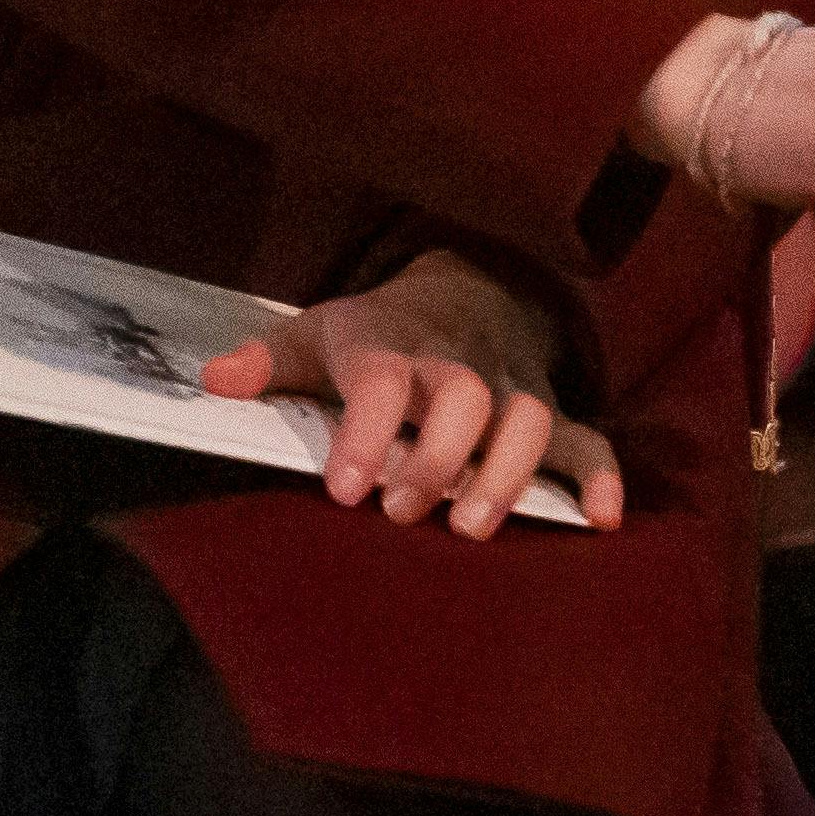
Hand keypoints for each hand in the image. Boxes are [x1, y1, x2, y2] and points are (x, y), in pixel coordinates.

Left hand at [201, 249, 623, 536]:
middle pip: (464, 397)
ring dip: (506, 472)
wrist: (470, 287)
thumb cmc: (380, 330)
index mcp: (395, 346)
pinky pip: (588, 439)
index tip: (347, 489)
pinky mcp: (552, 413)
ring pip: (529, 419)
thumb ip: (268, 360)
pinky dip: (600, 477)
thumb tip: (213, 381)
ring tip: (472, 528)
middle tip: (403, 512)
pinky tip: (599, 520)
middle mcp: (461, 365)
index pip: (383, 379)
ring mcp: (513, 388)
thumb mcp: (317, 332)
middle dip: (439, 457)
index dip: (368, 432)